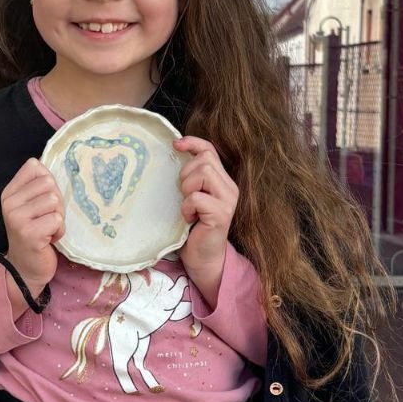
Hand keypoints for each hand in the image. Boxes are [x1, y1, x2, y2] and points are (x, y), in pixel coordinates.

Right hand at [0, 157, 64, 295]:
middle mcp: (9, 203)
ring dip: (58, 218)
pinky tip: (48, 239)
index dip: (48, 184)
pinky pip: (57, 220)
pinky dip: (59, 231)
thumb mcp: (32, 205)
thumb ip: (36, 184)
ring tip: (47, 229)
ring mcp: (17, 218)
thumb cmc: (34, 233)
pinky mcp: (29, 233)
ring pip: (55, 201)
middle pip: (49, 184)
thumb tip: (39, 162)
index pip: (35, 167)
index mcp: (9, 193)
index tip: (42, 202)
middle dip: (56, 202)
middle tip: (47, 219)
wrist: (26, 267)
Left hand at [172, 135, 237, 289]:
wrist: (202, 258)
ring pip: (203, 173)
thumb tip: (174, 154)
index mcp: (222, 181)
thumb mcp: (190, 198)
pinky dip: (187, 207)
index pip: (210, 150)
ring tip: (188, 206)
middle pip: (205, 160)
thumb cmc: (192, 228)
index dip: (193, 143)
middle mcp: (229, 187)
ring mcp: (228, 200)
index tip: (176, 144)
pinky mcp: (221, 214)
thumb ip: (190, 179)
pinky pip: (197, 197)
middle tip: (183, 194)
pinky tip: (189, 218)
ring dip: (187, 189)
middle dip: (186, 174)